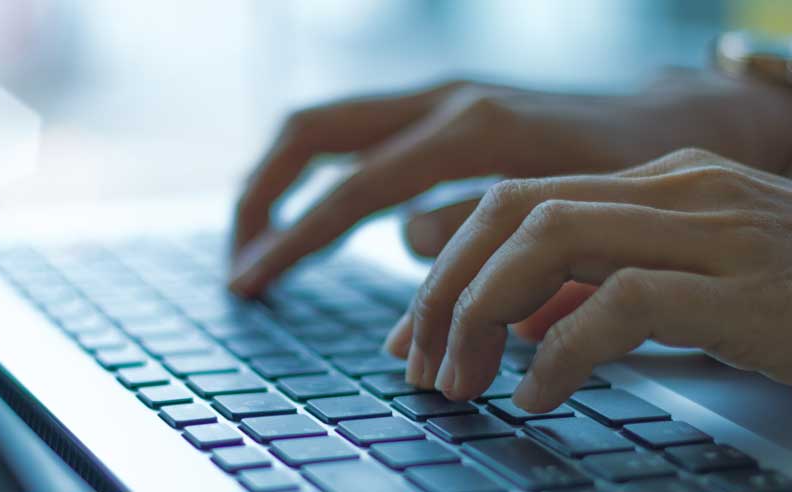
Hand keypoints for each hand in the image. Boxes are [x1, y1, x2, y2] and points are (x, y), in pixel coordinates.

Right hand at [229, 71, 791, 295]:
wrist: (669, 120)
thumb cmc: (627, 175)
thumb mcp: (565, 214)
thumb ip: (479, 231)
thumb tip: (403, 245)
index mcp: (472, 130)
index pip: (354, 188)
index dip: (294, 240)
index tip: (249, 282)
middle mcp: (442, 99)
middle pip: (312, 131)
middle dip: (261, 195)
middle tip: (239, 260)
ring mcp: (437, 97)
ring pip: (326, 125)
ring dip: (281, 182)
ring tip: (259, 244)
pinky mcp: (439, 108)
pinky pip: (357, 136)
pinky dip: (319, 176)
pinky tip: (312, 219)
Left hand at [384, 148, 791, 412]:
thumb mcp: (685, 292)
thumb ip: (596, 296)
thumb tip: (511, 328)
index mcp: (659, 182)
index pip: (517, 201)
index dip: (449, 266)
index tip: (415, 332)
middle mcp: (680, 188)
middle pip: (515, 210)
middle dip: (448, 288)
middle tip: (422, 362)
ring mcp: (716, 229)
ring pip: (551, 238)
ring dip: (483, 313)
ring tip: (462, 380)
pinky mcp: (745, 288)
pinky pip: (620, 303)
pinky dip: (560, 352)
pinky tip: (537, 396)